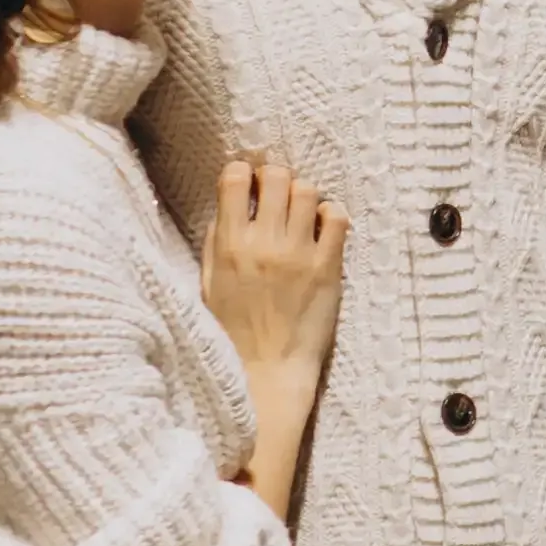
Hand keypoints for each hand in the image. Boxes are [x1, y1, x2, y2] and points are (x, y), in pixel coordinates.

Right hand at [206, 158, 346, 518]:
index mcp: (228, 245)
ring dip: (303, 195)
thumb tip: (230, 207)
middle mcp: (263, 242)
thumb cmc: (231, 331)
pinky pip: (337, 218)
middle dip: (276, 177)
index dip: (243, 174)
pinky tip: (322, 227)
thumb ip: (217, 242)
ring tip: (300, 213)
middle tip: (276, 193)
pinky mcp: (328, 267)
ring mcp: (298, 253)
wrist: (265, 371)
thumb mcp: (209, 283)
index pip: (235, 178)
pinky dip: (330, 214)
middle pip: (276, 176)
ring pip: (307, 190)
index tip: (248, 183)